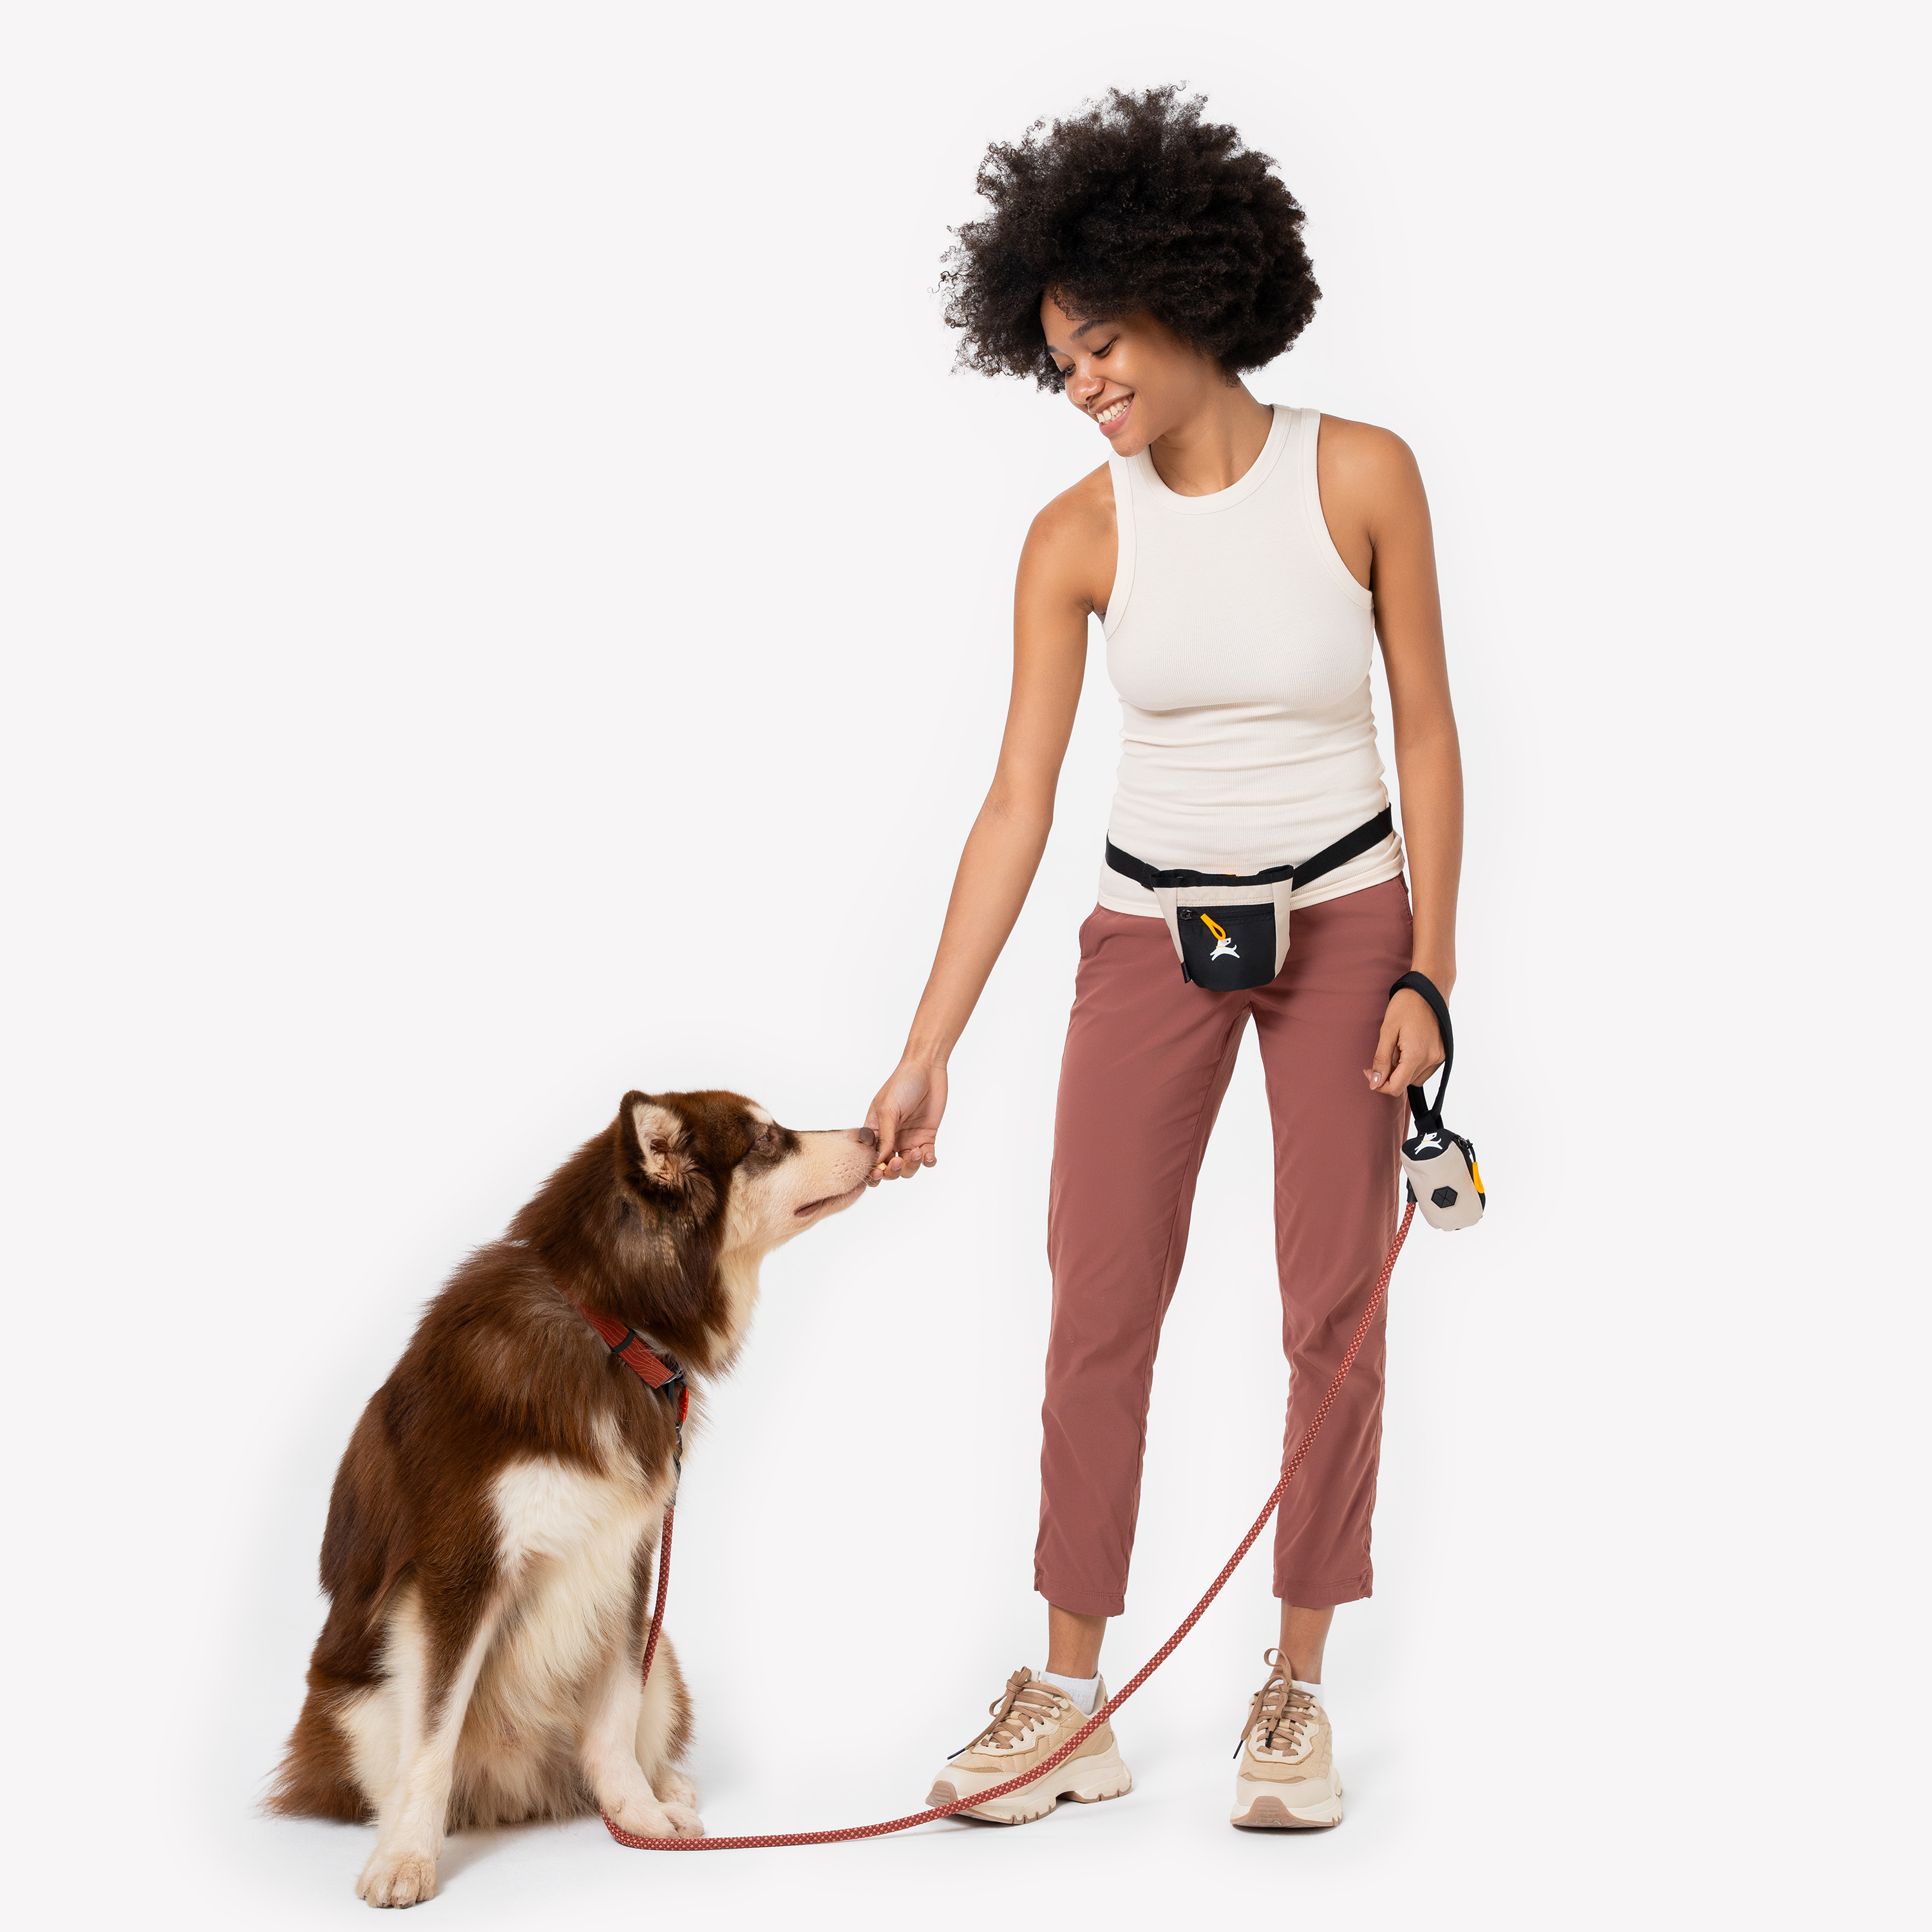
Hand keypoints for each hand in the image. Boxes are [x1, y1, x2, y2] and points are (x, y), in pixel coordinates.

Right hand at [864, 1057, 945, 1182]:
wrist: (927, 1069)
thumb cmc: (902, 1083)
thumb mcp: (889, 1108)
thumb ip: (885, 1135)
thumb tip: (879, 1159)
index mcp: (875, 1131)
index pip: (870, 1157)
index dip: (872, 1168)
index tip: (877, 1171)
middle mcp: (891, 1138)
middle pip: (888, 1167)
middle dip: (892, 1171)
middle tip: (897, 1162)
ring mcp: (909, 1139)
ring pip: (907, 1167)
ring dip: (911, 1166)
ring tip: (916, 1152)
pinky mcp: (926, 1137)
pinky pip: (926, 1158)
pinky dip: (927, 1162)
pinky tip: (928, 1156)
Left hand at [1365, 989, 1443, 1101]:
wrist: (1428, 988)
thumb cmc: (1406, 1005)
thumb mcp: (1387, 1031)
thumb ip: (1381, 1060)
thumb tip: (1374, 1083)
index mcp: (1416, 1055)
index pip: (1395, 1087)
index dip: (1378, 1084)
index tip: (1369, 1071)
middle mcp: (1431, 1059)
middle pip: (1405, 1084)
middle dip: (1389, 1075)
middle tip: (1381, 1055)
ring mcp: (1439, 1057)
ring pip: (1415, 1079)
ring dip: (1402, 1071)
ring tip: (1397, 1049)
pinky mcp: (1443, 1054)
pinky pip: (1425, 1071)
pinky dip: (1414, 1066)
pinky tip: (1408, 1049)